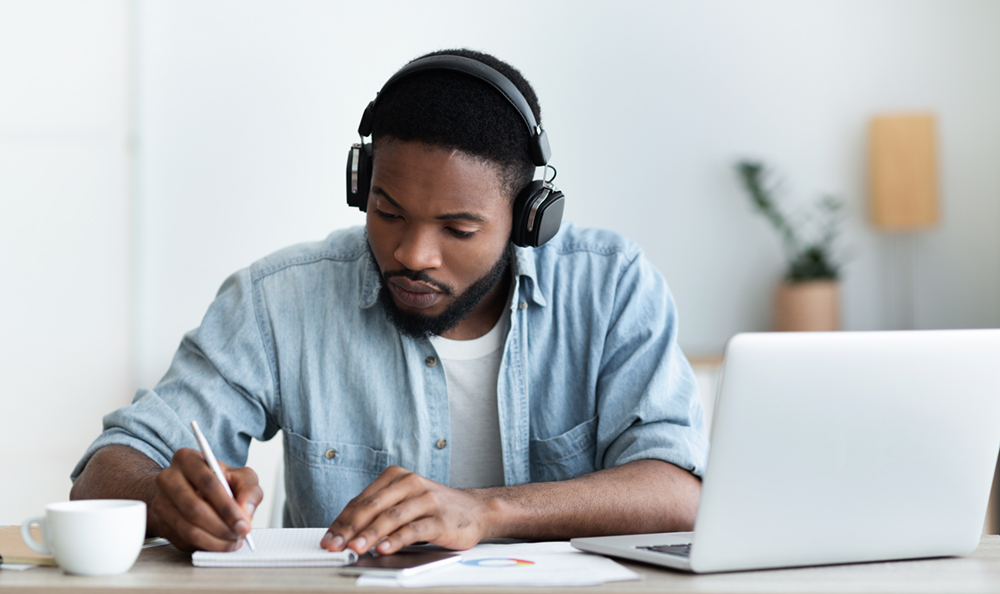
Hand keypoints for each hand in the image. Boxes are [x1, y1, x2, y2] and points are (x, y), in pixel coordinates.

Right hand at [150, 448, 262, 551]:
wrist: (193, 490)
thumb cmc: (219, 482)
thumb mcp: (240, 477)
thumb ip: (249, 490)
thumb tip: (245, 512)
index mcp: (187, 459)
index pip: (208, 484)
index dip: (228, 507)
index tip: (243, 524)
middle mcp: (168, 478)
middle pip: (194, 508)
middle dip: (222, 526)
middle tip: (240, 535)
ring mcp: (160, 502)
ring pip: (188, 528)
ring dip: (215, 540)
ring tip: (233, 541)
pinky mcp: (160, 523)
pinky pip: (183, 540)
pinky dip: (205, 546)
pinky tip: (220, 543)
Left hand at [321, 466, 493, 554]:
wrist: (476, 511)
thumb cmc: (433, 509)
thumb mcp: (404, 503)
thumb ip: (379, 514)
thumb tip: (345, 534)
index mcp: (396, 477)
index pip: (362, 501)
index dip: (342, 521)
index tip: (328, 539)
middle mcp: (411, 484)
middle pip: (373, 507)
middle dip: (350, 528)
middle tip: (335, 545)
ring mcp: (427, 500)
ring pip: (392, 517)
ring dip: (370, 534)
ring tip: (355, 548)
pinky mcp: (440, 518)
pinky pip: (414, 529)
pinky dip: (396, 539)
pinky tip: (383, 548)